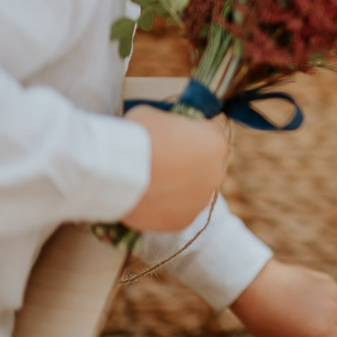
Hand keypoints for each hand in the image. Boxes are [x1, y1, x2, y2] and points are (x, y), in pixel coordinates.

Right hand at [121, 105, 228, 231]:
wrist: (120, 169)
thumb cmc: (139, 134)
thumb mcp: (159, 115)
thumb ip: (172, 125)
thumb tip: (167, 129)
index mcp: (216, 142)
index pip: (211, 135)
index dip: (191, 134)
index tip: (174, 136)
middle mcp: (216, 173)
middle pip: (204, 166)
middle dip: (186, 163)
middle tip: (160, 162)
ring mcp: (201, 200)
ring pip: (191, 192)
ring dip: (176, 187)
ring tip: (148, 183)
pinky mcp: (182, 221)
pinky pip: (175, 212)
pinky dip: (162, 208)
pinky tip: (145, 200)